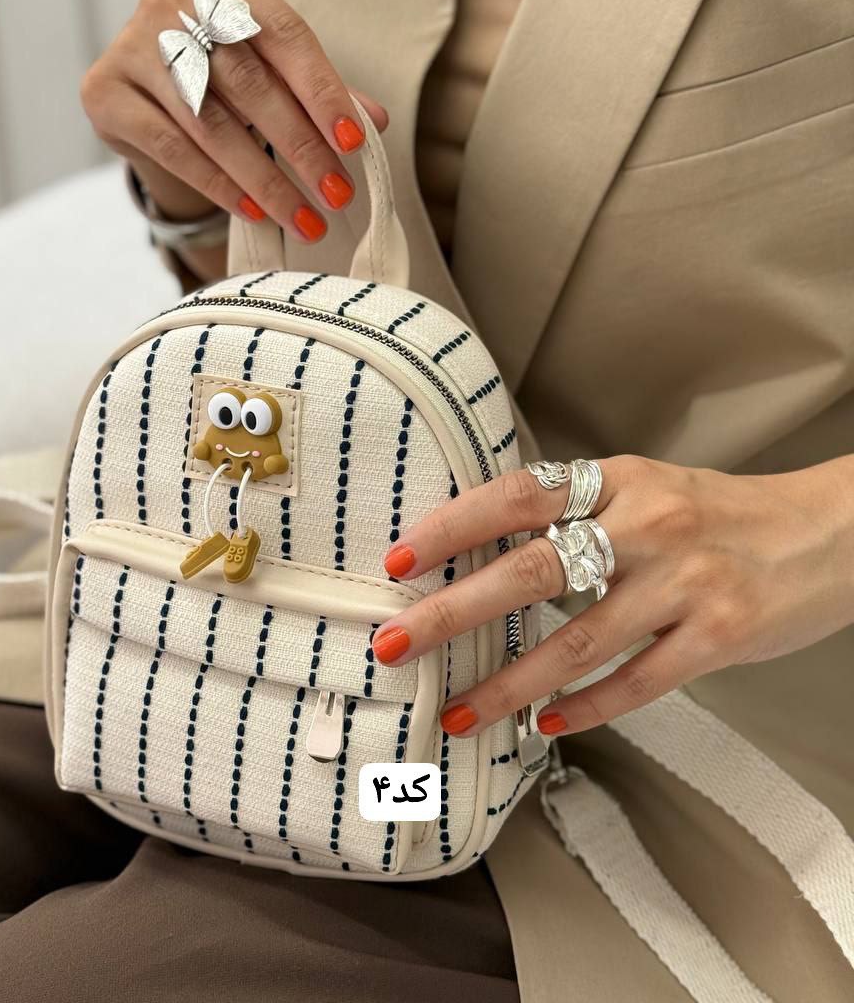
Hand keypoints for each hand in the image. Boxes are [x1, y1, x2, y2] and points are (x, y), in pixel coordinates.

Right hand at [80, 0, 387, 238]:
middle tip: (336, 194)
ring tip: (303, 218)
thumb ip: (319, 91)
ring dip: (264, 178)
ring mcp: (131, 44)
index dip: (323, 91)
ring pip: (211, 122)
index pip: (286, 36)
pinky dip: (218, 183)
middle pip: (250, 83)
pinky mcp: (104, 91)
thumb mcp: (273, 70)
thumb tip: (374, 121)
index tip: (355, 142)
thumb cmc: (222, 76)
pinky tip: (254, 210)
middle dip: (300, 146)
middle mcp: (170, 1)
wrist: (145, 91)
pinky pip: (172, 146)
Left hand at [371, 454, 853, 737]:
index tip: (399, 559)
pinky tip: (543, 727)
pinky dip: (582, 709)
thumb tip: (485, 544)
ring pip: (576, 642)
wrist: (829, 533)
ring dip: (507, 685)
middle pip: (530, 571)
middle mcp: (647, 526)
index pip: (518, 496)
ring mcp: (684, 585)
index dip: (453, 526)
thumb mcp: (647, 487)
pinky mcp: (718, 638)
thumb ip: (579, 509)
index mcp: (620, 479)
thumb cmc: (721, 512)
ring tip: (456, 712)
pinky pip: (634, 684)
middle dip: (452, 611)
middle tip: (395, 642)